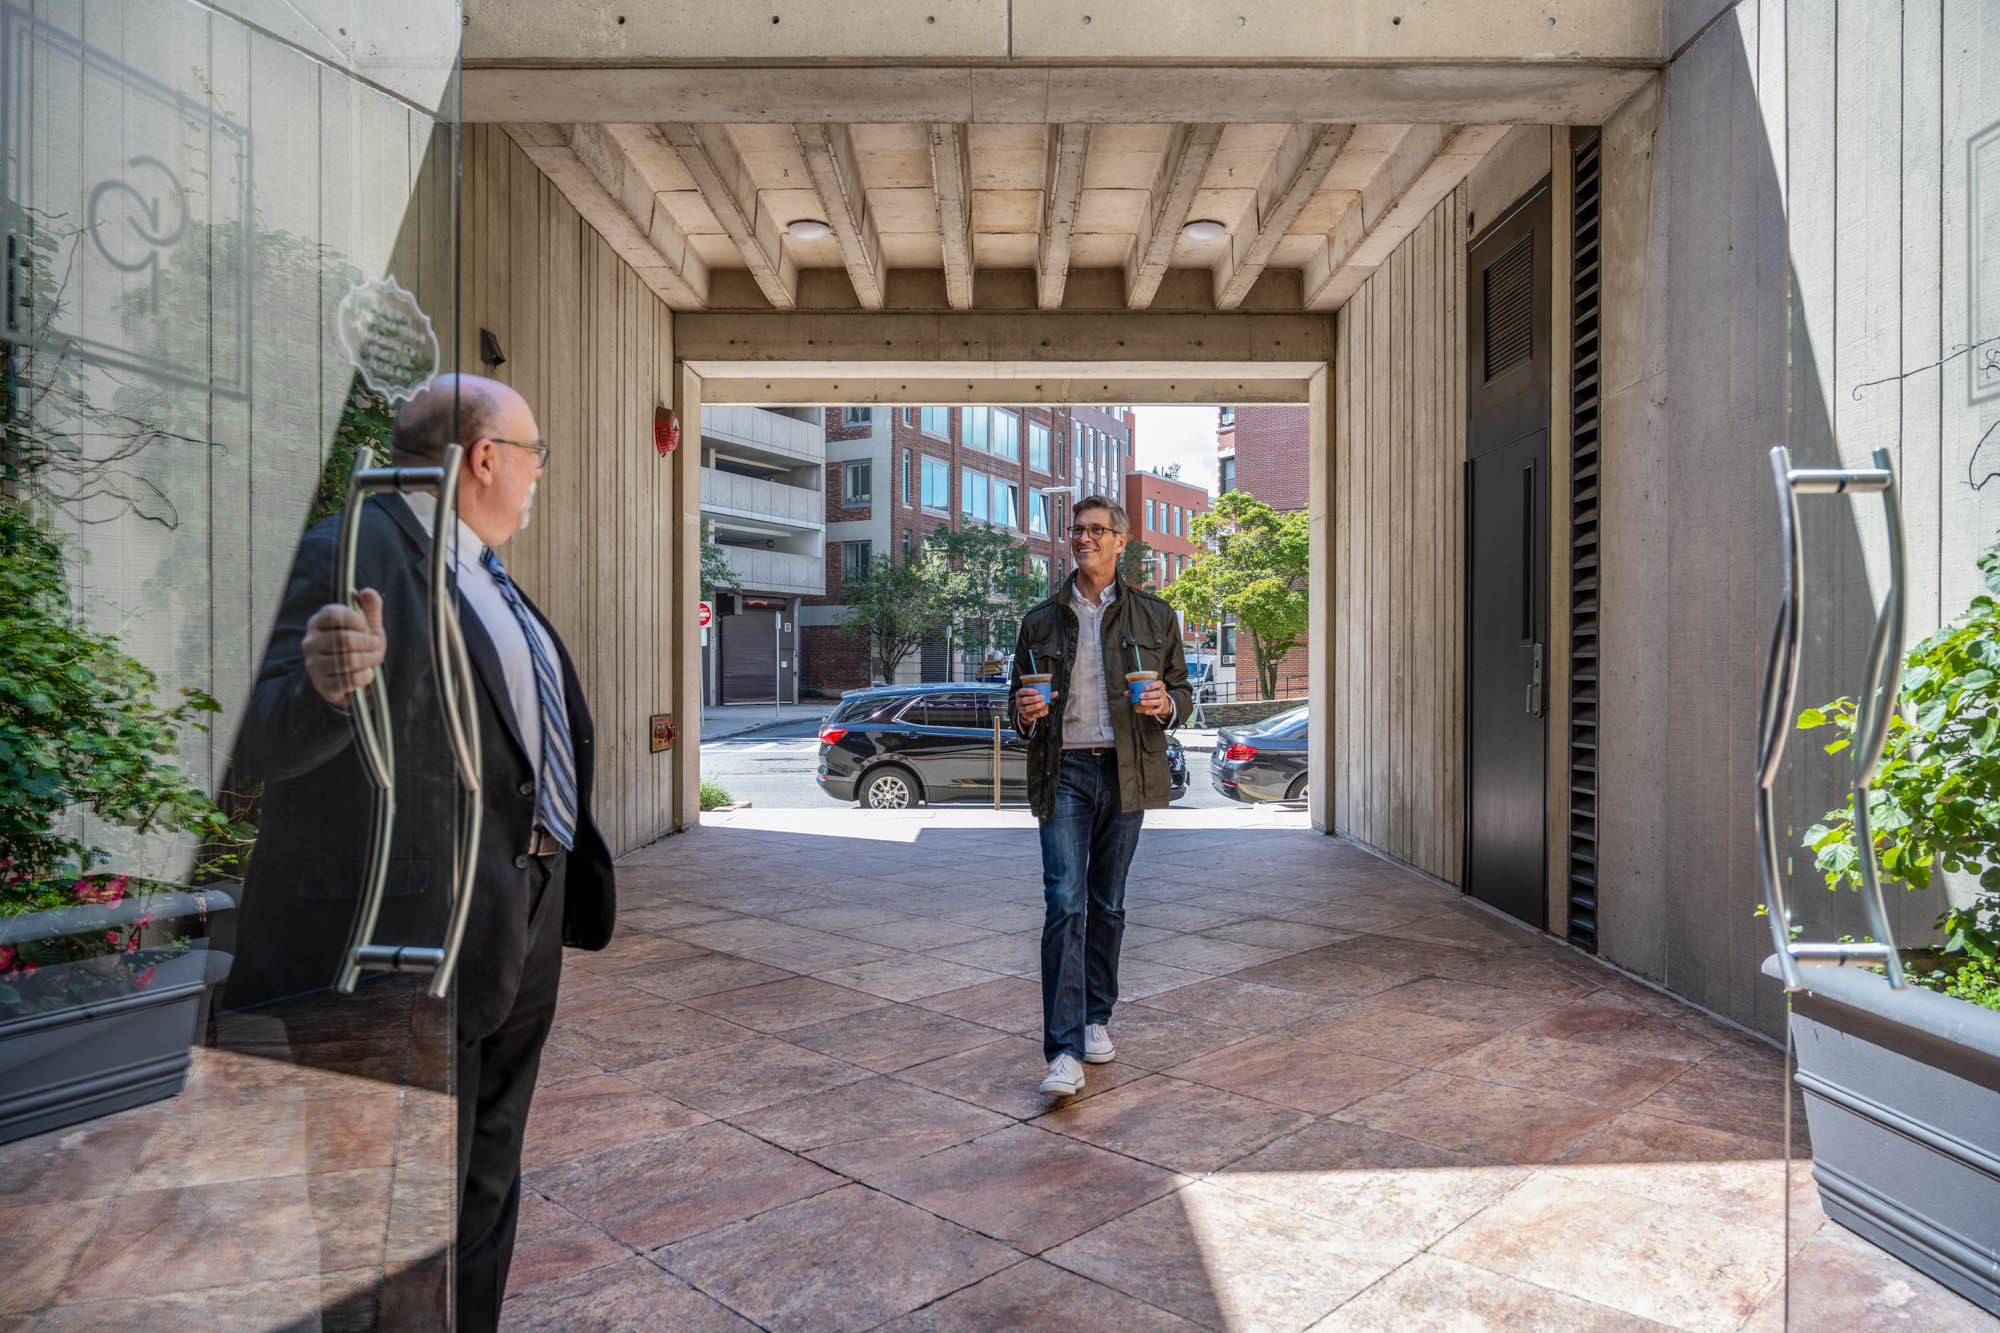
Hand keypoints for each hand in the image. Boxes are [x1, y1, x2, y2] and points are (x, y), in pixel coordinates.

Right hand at [303, 588, 385, 705]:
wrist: (353, 676)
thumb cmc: (359, 644)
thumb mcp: (367, 624)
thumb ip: (370, 607)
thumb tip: (368, 592)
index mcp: (318, 622)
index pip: (334, 615)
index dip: (356, 619)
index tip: (366, 625)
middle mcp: (311, 643)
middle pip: (345, 639)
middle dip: (369, 643)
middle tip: (378, 646)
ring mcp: (314, 665)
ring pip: (349, 660)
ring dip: (370, 659)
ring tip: (375, 658)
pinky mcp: (322, 685)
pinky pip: (350, 680)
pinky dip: (365, 676)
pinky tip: (367, 673)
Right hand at [1016, 684, 1055, 724]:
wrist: (1027, 708)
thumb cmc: (1032, 698)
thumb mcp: (1035, 694)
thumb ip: (1045, 693)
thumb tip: (1056, 692)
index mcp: (1019, 694)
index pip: (1022, 692)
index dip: (1028, 691)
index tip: (1036, 691)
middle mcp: (1018, 701)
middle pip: (1024, 700)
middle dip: (1033, 699)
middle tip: (1042, 697)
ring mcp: (1021, 709)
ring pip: (1027, 708)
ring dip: (1035, 706)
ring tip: (1043, 703)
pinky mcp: (1025, 715)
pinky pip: (1031, 716)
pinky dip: (1039, 714)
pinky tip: (1045, 711)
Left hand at [1136, 679, 1171, 718]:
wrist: (1163, 703)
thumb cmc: (1154, 694)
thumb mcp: (1148, 690)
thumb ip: (1137, 690)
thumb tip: (1126, 692)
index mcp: (1160, 686)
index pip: (1159, 684)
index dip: (1153, 685)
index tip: (1145, 687)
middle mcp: (1163, 693)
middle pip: (1158, 693)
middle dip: (1149, 694)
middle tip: (1140, 695)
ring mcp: (1163, 701)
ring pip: (1158, 701)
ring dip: (1149, 702)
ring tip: (1142, 702)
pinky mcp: (1161, 708)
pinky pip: (1158, 710)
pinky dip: (1152, 712)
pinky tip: (1146, 711)